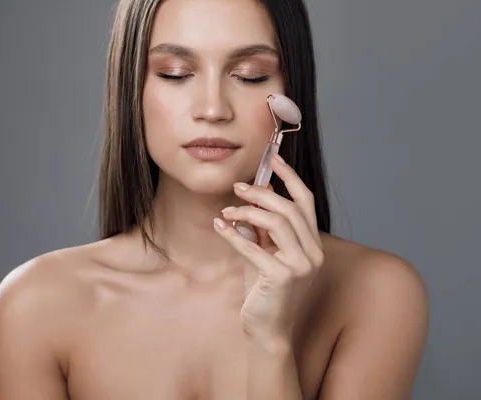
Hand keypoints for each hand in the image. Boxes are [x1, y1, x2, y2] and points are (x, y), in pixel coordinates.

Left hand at [213, 153, 323, 346]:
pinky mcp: (281, 277)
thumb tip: (256, 195)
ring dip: (247, 211)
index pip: (306, 201)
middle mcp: (313, 252)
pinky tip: (219, 225)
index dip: (290, 176)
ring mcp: (300, 265)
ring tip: (227, 211)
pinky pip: (253, 246)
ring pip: (276, 222)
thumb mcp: (266, 253)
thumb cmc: (265, 291)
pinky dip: (233, 234)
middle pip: (289, 208)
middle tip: (237, 187)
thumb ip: (265, 229)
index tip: (272, 158)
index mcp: (312, 243)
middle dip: (261, 192)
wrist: (268, 331)